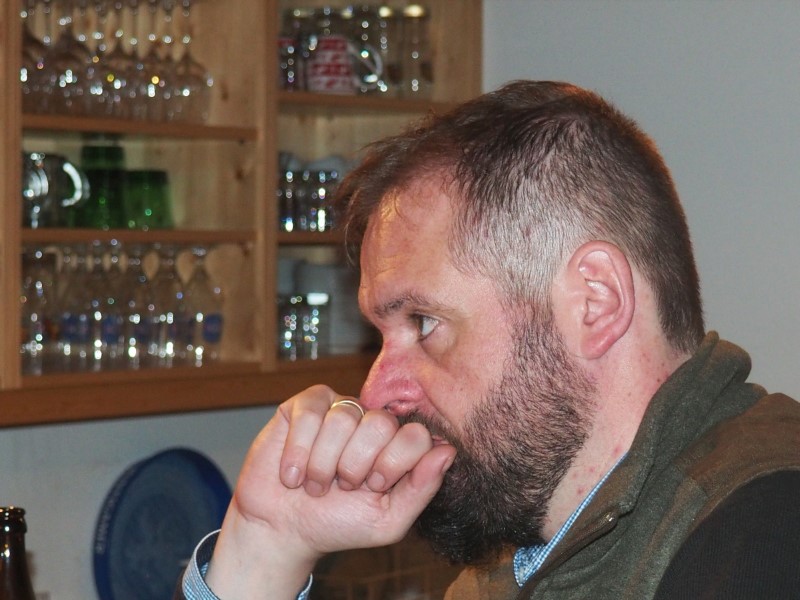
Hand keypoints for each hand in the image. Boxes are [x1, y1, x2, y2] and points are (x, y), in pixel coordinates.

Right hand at [205, 385, 455, 598]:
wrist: (282, 529)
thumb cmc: (338, 524)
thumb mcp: (387, 521)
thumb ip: (421, 489)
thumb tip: (447, 452)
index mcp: (397, 445)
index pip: (416, 434)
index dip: (394, 463)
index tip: (374, 487)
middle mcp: (371, 421)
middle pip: (381, 423)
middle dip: (356, 465)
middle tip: (342, 485)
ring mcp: (338, 408)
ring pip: (342, 420)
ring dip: (323, 465)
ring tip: (314, 484)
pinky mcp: (303, 406)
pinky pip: (309, 414)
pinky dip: (298, 452)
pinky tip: (291, 474)